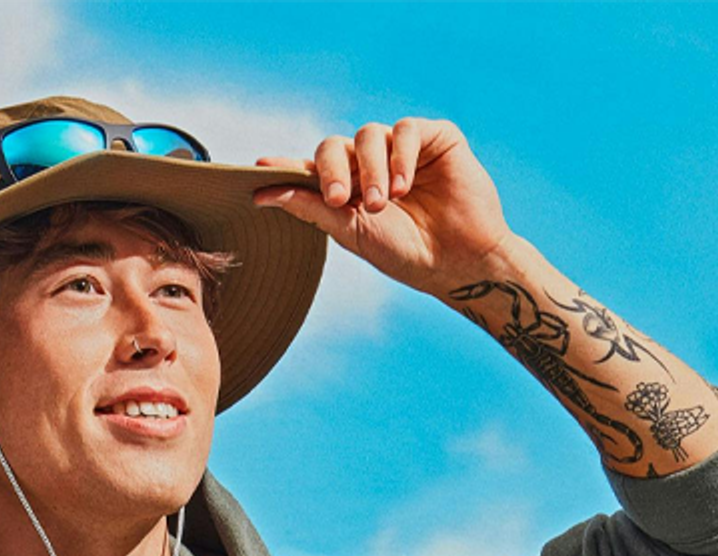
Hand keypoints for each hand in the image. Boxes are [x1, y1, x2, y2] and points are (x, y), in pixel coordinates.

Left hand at [253, 119, 513, 296]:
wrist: (459, 263)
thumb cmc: (407, 254)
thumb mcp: (353, 233)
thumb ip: (312, 208)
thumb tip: (266, 192)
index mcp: (348, 188)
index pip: (310, 169)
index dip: (286, 168)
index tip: (258, 170)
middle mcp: (370, 163)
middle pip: (333, 146)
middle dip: (331, 171)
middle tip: (339, 201)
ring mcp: (401, 148)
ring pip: (368, 135)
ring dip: (370, 170)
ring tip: (381, 203)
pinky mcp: (434, 137)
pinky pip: (406, 130)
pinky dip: (400, 156)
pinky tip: (404, 186)